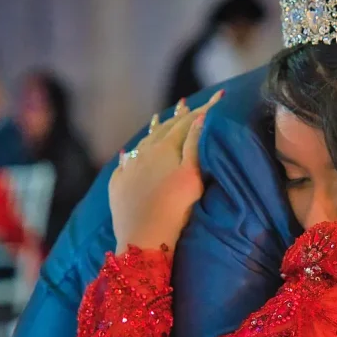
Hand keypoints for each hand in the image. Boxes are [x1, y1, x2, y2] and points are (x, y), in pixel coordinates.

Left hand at [110, 92, 221, 251]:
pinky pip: (125, 161)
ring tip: (160, 118)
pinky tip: (130, 152)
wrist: (143, 239)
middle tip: (190, 103)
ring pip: (144, 141)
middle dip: (180, 115)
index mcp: (165, 147)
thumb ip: (195, 145)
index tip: (218, 97)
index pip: (187, 123)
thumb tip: (200, 118)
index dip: (204, 109)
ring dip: (155, 129)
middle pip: (165, 128)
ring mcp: (129, 168)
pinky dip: (132, 153)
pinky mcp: (118, 184)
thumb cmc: (175, 209)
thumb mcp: (192, 176)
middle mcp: (144, 152)